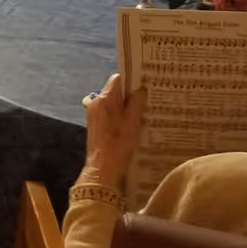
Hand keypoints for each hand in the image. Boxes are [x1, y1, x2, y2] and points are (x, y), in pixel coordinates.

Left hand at [80, 74, 145, 188]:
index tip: (146, 81)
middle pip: (117, 92)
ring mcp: (95, 115)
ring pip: (115, 104)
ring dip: (129, 107)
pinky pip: (112, 114)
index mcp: (104, 99)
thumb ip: (137, 103)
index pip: (117, 79)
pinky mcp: (98, 125)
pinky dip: (123, 116)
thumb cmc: (118, 144)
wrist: (103, 168)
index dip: (132, 79)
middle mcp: (96, 103)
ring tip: (147, 111)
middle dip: (132, 95)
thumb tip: (141, 89)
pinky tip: (136, 124)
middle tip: (151, 98)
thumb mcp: (132, 122)